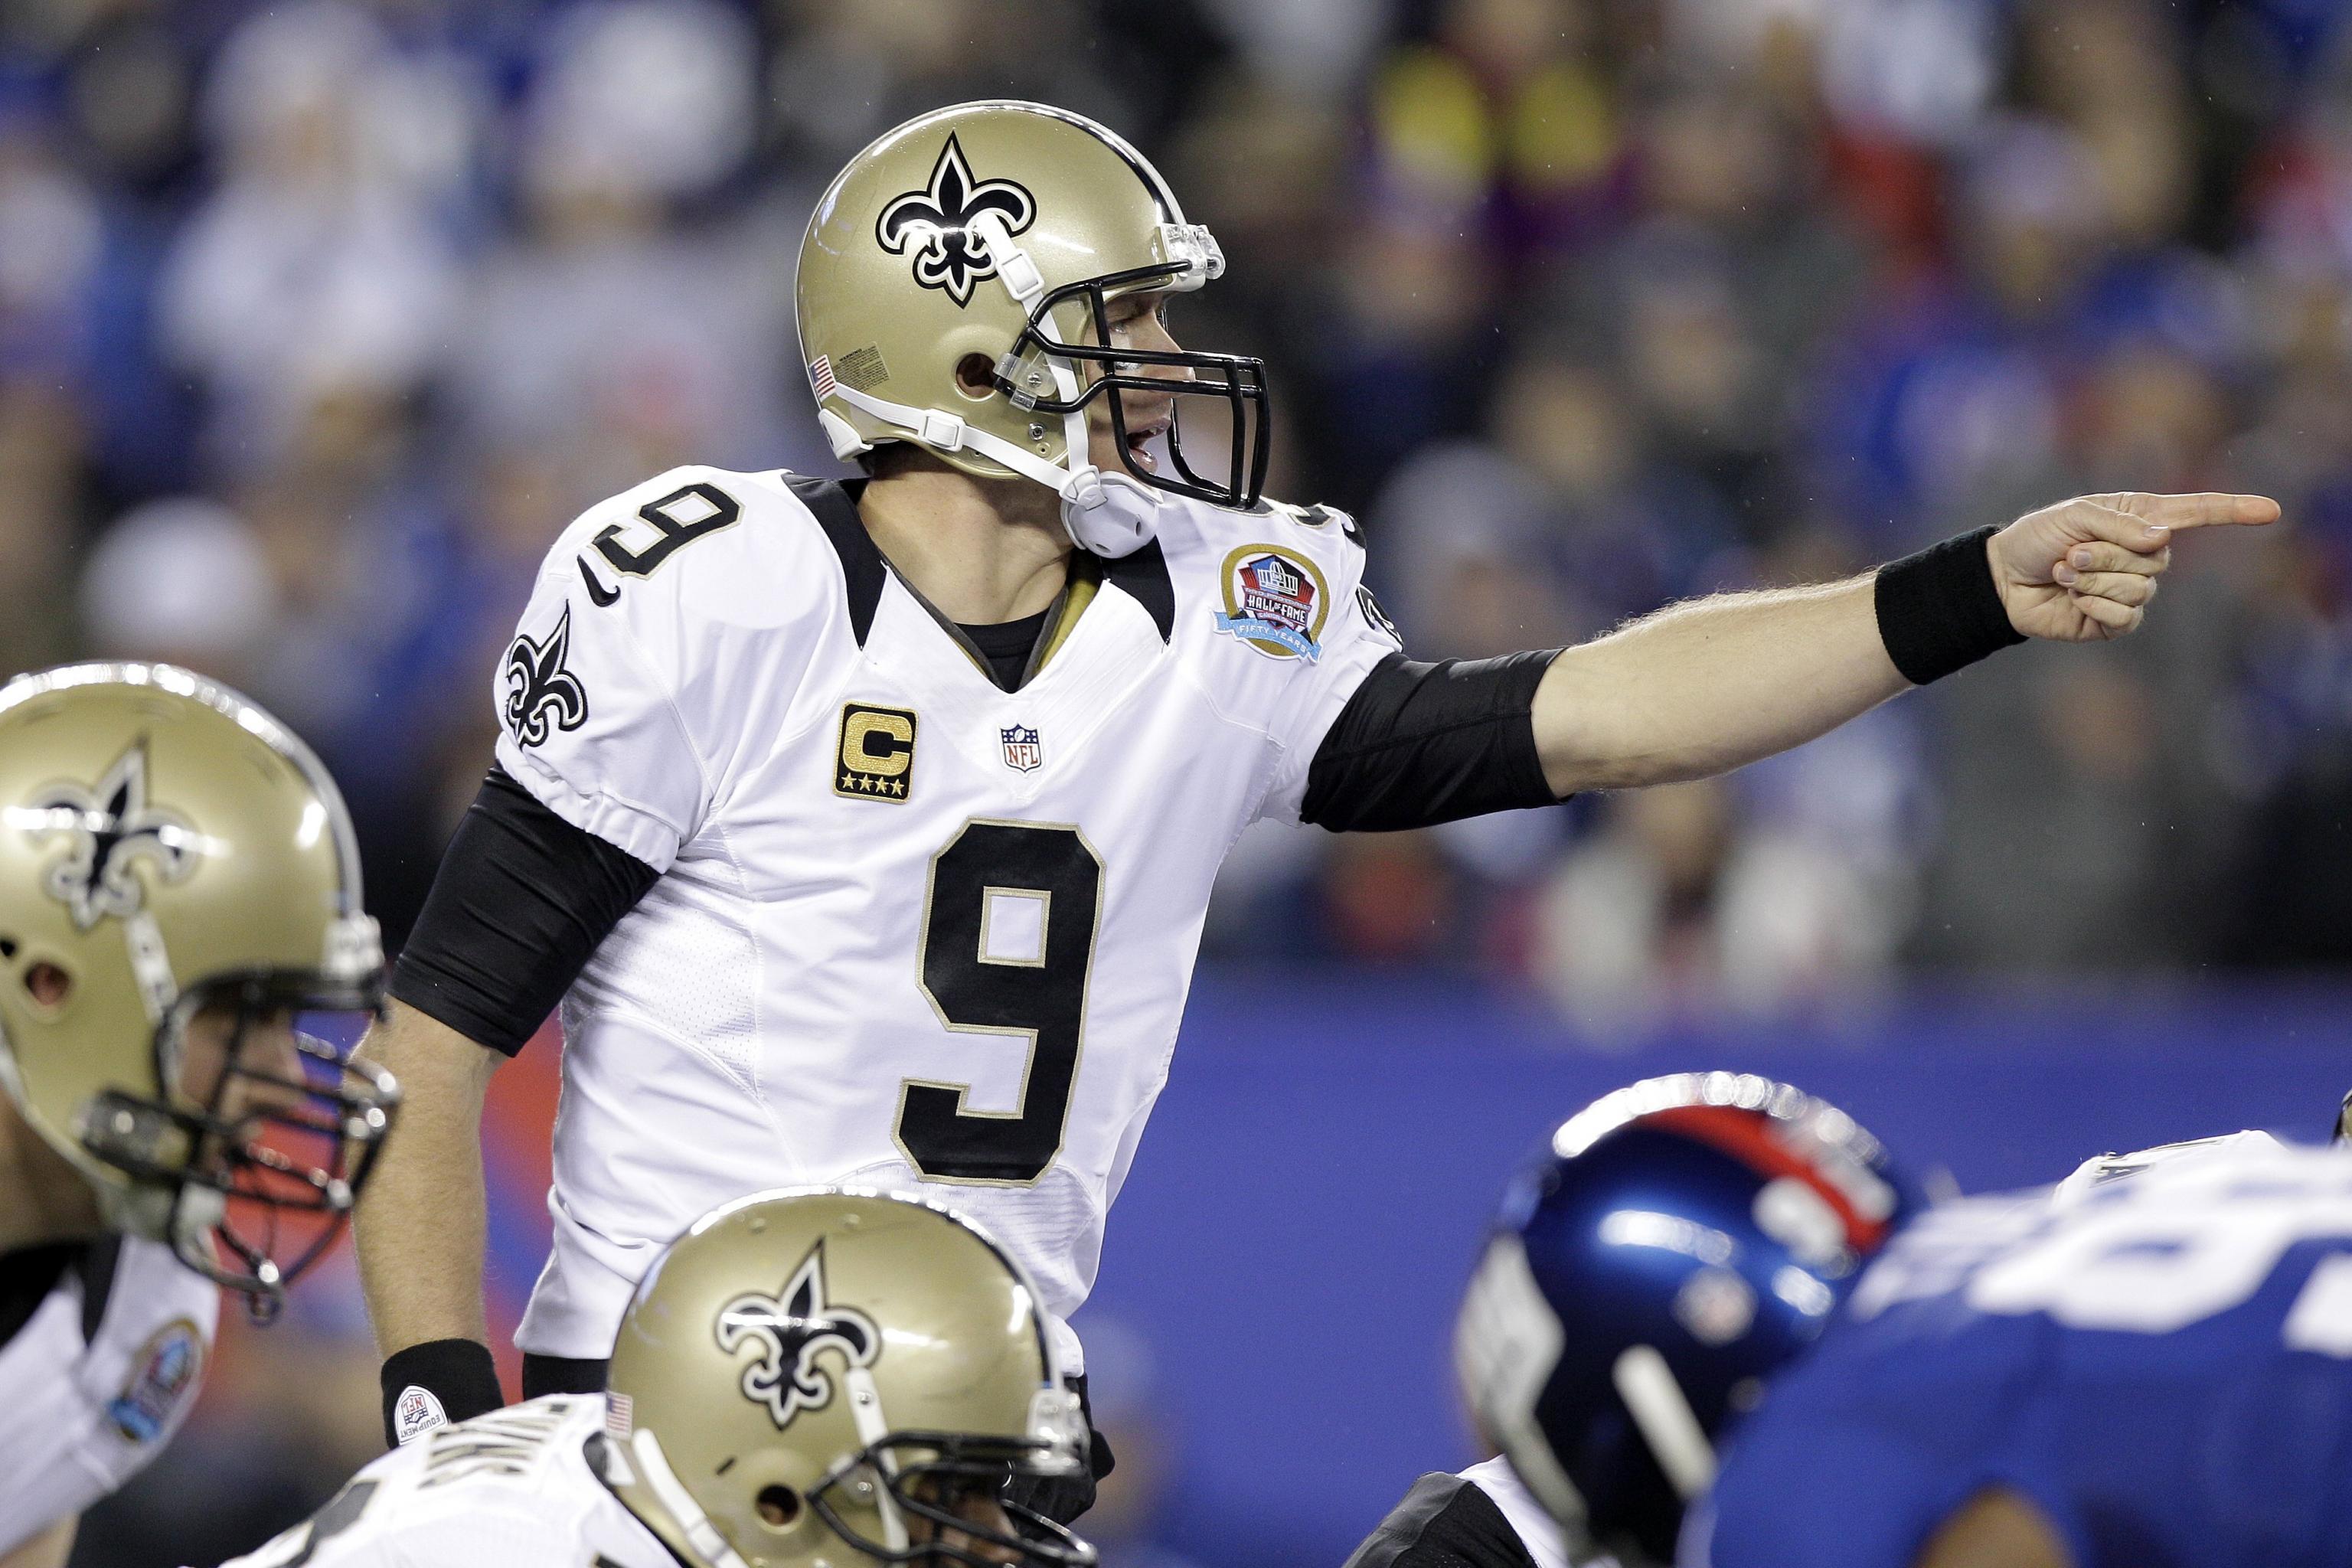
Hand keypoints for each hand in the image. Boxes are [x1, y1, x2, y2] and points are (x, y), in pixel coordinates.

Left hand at [1987, 491, 2278, 640]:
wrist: (2003, 579)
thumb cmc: (2037, 538)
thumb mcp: (2075, 516)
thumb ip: (2120, 525)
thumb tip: (2163, 539)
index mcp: (2139, 519)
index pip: (2196, 514)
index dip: (2233, 512)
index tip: (2272, 511)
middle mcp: (2143, 554)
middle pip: (2157, 559)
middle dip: (2108, 556)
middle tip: (2071, 555)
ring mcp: (2131, 589)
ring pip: (2141, 589)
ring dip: (2096, 580)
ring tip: (2065, 573)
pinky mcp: (2113, 621)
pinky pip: (2126, 617)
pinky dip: (2095, 606)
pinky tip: (2073, 599)